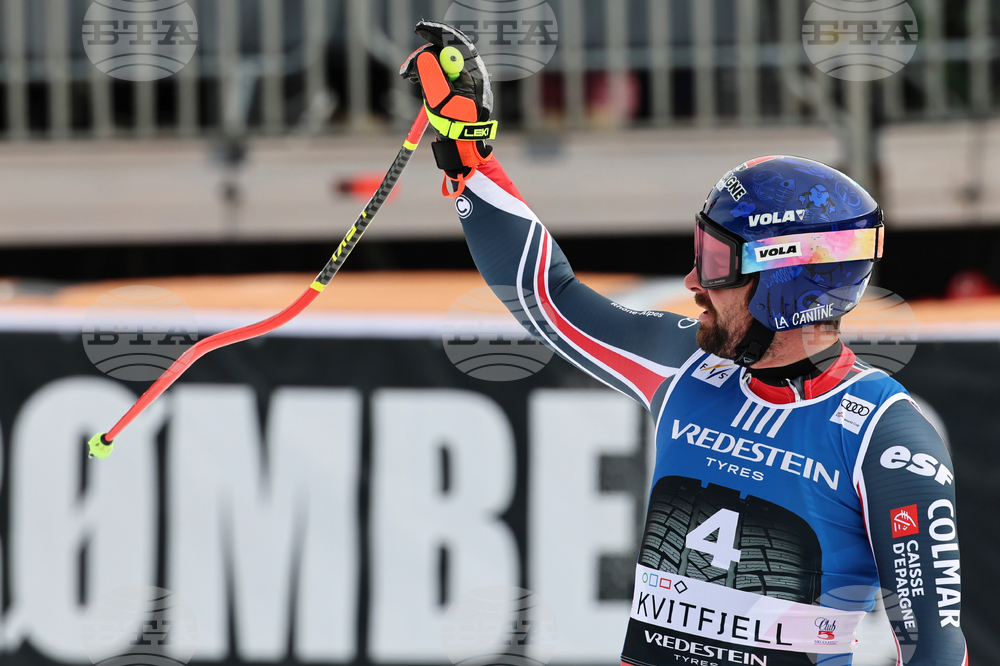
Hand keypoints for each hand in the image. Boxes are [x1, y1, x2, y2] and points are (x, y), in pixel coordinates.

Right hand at [399, 21, 497, 194]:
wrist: (463, 146)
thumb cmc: (456, 127)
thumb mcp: (441, 101)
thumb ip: (432, 77)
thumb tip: (424, 57)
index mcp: (473, 72)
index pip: (456, 43)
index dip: (437, 34)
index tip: (420, 30)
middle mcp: (471, 72)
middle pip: (445, 50)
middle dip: (424, 55)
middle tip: (407, 69)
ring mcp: (464, 79)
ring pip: (440, 60)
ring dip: (422, 65)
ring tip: (409, 76)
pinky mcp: (456, 86)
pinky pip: (438, 71)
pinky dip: (425, 72)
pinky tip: (415, 78)